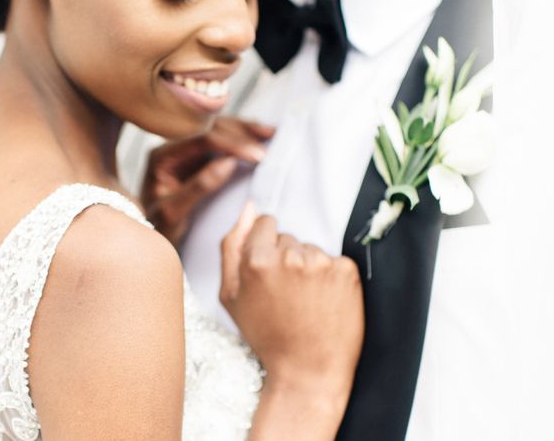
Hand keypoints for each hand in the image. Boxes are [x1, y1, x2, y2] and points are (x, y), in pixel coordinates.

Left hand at [140, 117, 274, 244]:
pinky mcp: (195, 156)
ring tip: (270, 132)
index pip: (201, 139)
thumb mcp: (174, 213)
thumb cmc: (158, 228)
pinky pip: (220, 140)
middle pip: (211, 128)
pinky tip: (258, 135)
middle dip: (242, 135)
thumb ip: (199, 187)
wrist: (150, 235)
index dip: (232, 144)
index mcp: (162, 155)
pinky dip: (241, 137)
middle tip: (267, 148)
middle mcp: (172, 146)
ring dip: (244, 130)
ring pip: (218, 129)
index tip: (256, 156)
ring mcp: (184, 149)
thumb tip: (228, 163)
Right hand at [220, 203, 363, 401]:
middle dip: (285, 258)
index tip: (270, 272)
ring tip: (305, 302)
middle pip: (288, 237)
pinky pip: (334, 260)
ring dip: (308, 268)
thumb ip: (232, 245)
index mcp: (256, 260)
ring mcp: (320, 263)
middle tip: (286, 295)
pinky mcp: (346, 271)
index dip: (265, 247)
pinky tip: (324, 302)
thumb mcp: (232, 295)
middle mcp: (289, 256)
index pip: (266, 223)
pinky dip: (331, 277)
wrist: (308, 372)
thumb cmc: (265, 335)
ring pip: (310, 249)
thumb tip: (249, 206)